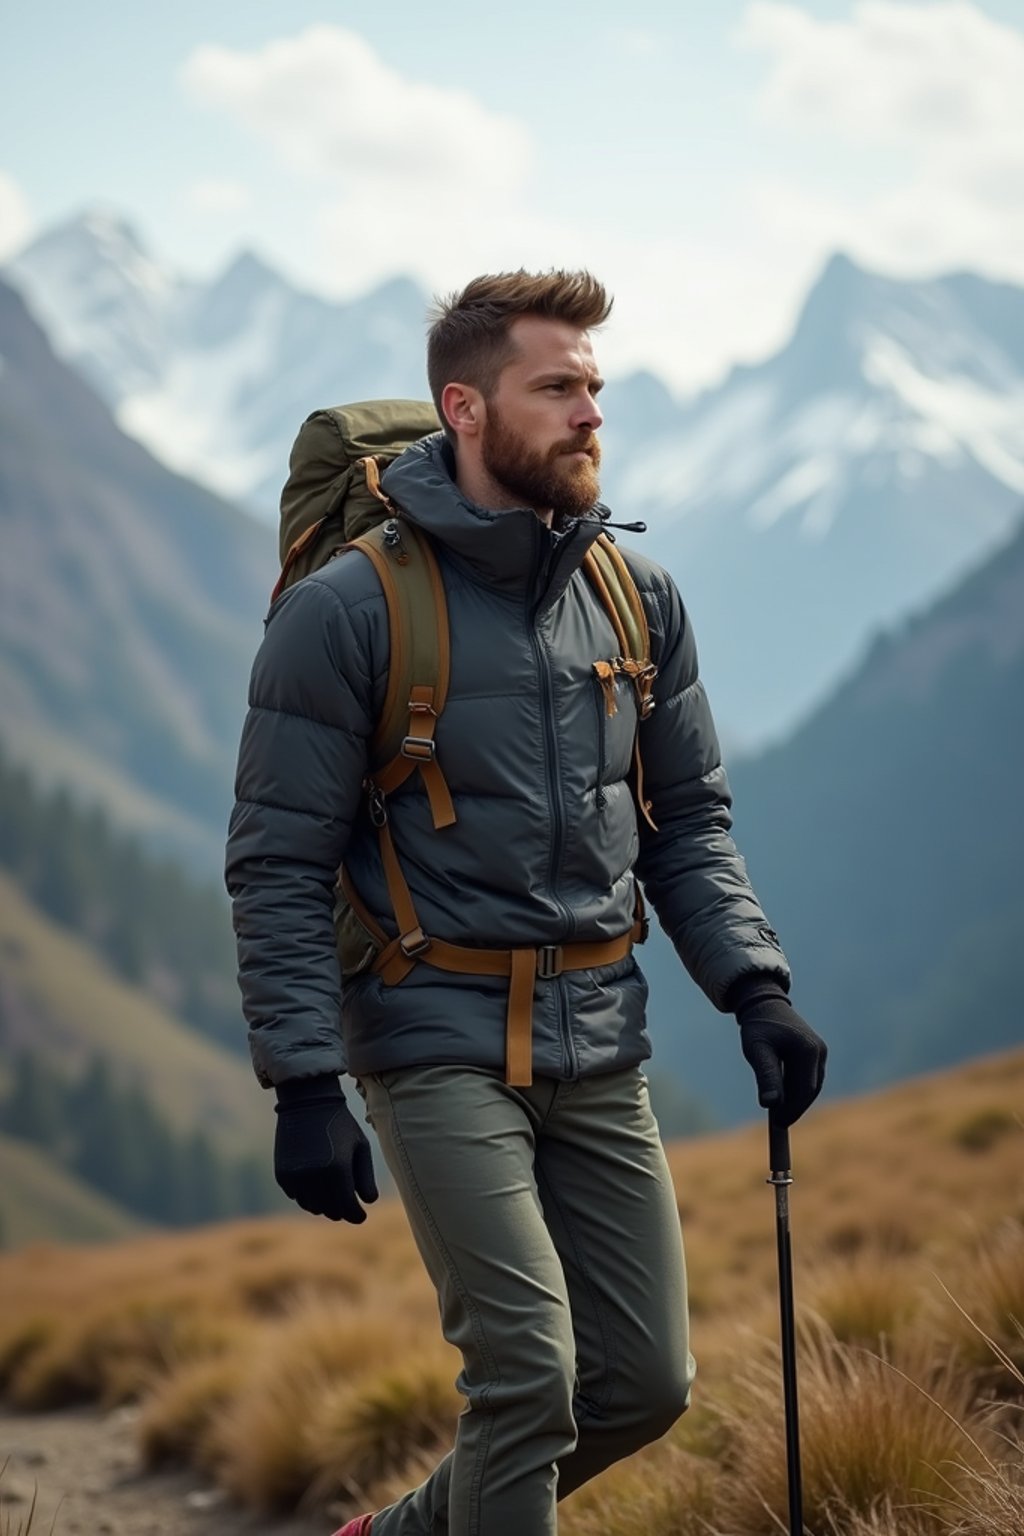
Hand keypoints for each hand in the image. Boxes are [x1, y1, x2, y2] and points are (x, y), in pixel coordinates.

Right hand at [274, 1075, 378, 1222]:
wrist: (307, 1102)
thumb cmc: (340, 1124)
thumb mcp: (360, 1145)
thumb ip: (365, 1177)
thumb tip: (368, 1202)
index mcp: (338, 1169)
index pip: (348, 1208)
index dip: (357, 1215)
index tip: (361, 1216)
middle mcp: (314, 1176)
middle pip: (330, 1210)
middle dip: (341, 1211)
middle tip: (348, 1207)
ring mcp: (296, 1176)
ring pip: (312, 1206)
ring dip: (324, 1205)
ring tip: (333, 1196)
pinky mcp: (283, 1175)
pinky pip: (297, 1196)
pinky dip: (307, 1195)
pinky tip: (315, 1184)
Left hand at [733, 978, 826, 1125]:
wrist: (765, 1004)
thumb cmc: (758, 1026)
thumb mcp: (757, 1050)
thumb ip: (766, 1076)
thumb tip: (770, 1104)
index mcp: (807, 1050)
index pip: (803, 1090)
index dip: (792, 1109)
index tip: (778, 1124)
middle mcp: (819, 1051)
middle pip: (810, 1090)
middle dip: (795, 1108)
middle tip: (778, 1123)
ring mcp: (820, 1052)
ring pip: (812, 1086)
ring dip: (798, 1101)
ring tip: (780, 1114)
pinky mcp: (817, 1053)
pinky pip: (810, 1078)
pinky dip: (799, 1090)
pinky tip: (785, 1099)